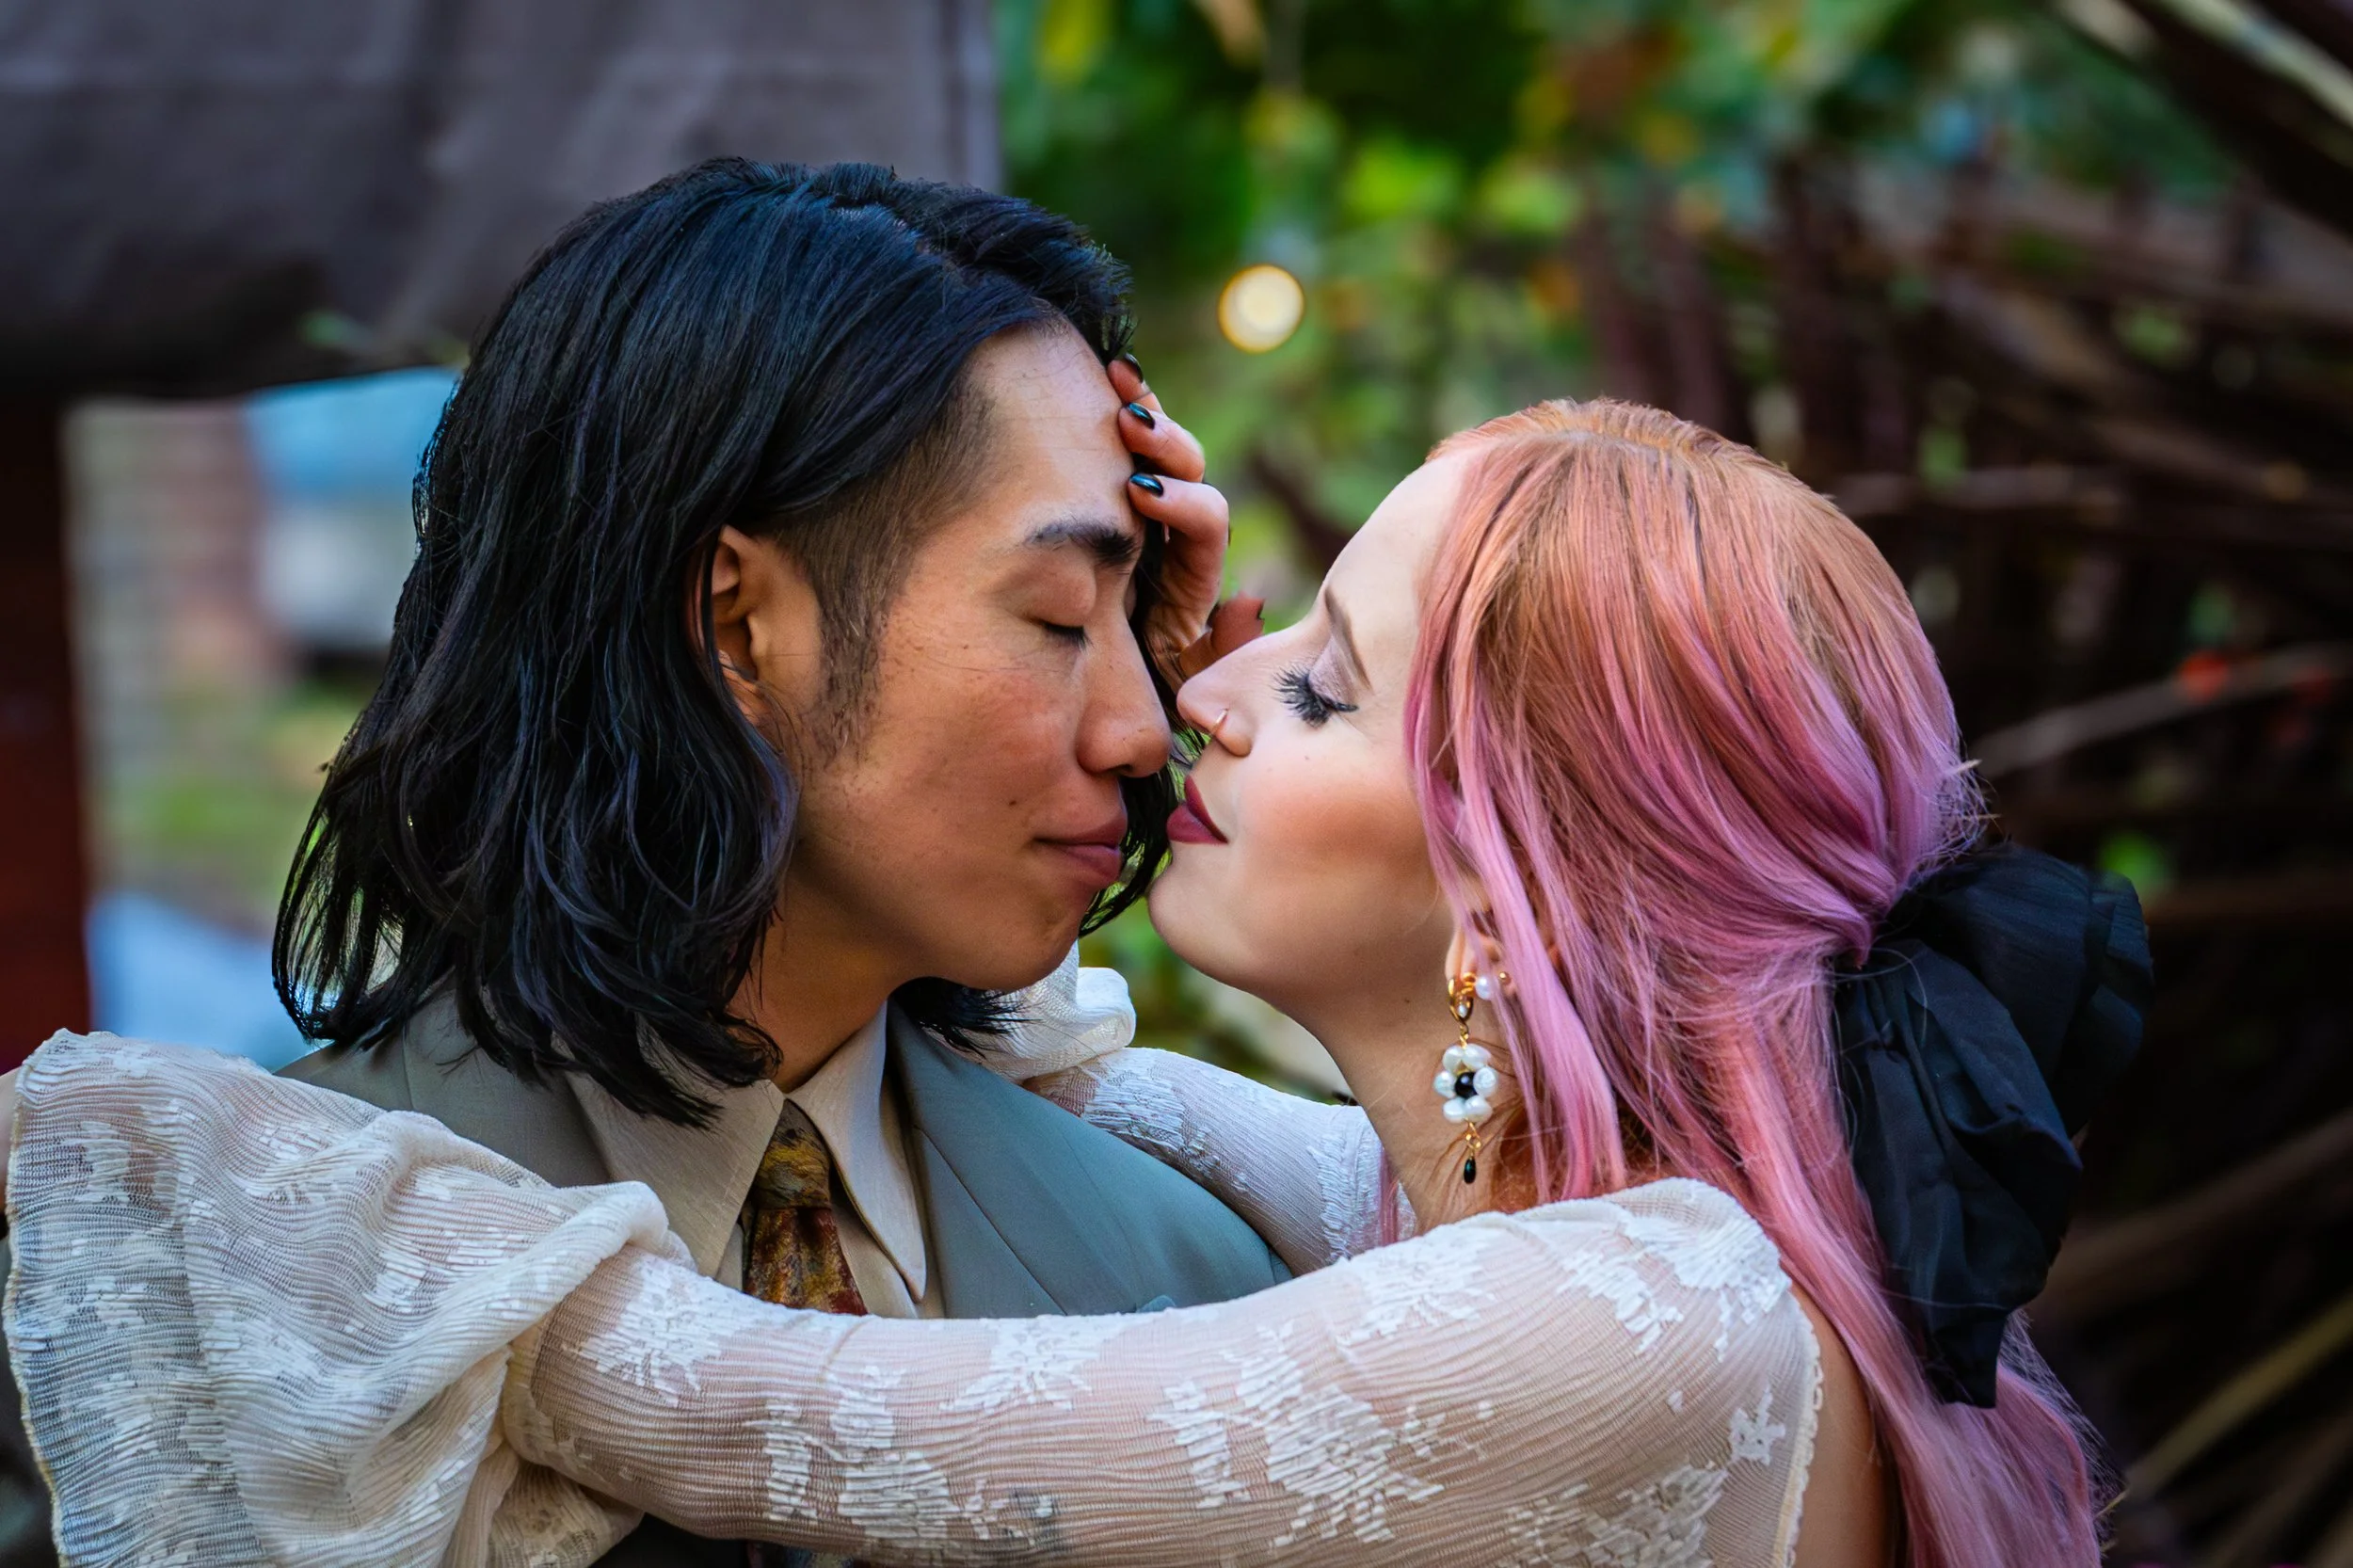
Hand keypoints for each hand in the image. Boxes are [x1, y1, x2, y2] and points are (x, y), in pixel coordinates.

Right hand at [1111, 357, 1263, 682]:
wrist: (1094, 685)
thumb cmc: (1134, 686)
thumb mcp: (1179, 678)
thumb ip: (1216, 650)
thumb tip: (1249, 596)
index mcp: (1194, 569)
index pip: (1207, 520)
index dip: (1184, 503)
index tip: (1143, 497)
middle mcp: (1174, 529)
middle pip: (1190, 468)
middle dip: (1167, 444)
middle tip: (1133, 425)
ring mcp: (1142, 505)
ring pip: (1157, 445)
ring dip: (1146, 409)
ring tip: (1119, 379)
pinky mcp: (1108, 489)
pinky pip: (1122, 439)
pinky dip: (1123, 400)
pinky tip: (1109, 366)